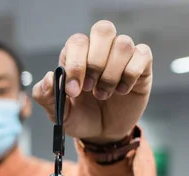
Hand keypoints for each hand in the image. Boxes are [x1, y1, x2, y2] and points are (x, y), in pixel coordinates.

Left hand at [33, 20, 152, 143]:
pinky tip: (122, 91)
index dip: (76, 64)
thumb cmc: (79, 117)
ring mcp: (121, 56)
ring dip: (112, 73)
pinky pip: (142, 54)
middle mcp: (99, 50)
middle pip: (103, 30)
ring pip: (123, 43)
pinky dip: (131, 74)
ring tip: (104, 94)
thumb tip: (48, 78)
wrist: (102, 133)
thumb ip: (45, 96)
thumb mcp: (58, 112)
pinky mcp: (141, 65)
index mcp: (76, 56)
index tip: (73, 91)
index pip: (77, 42)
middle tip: (90, 89)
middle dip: (96, 62)